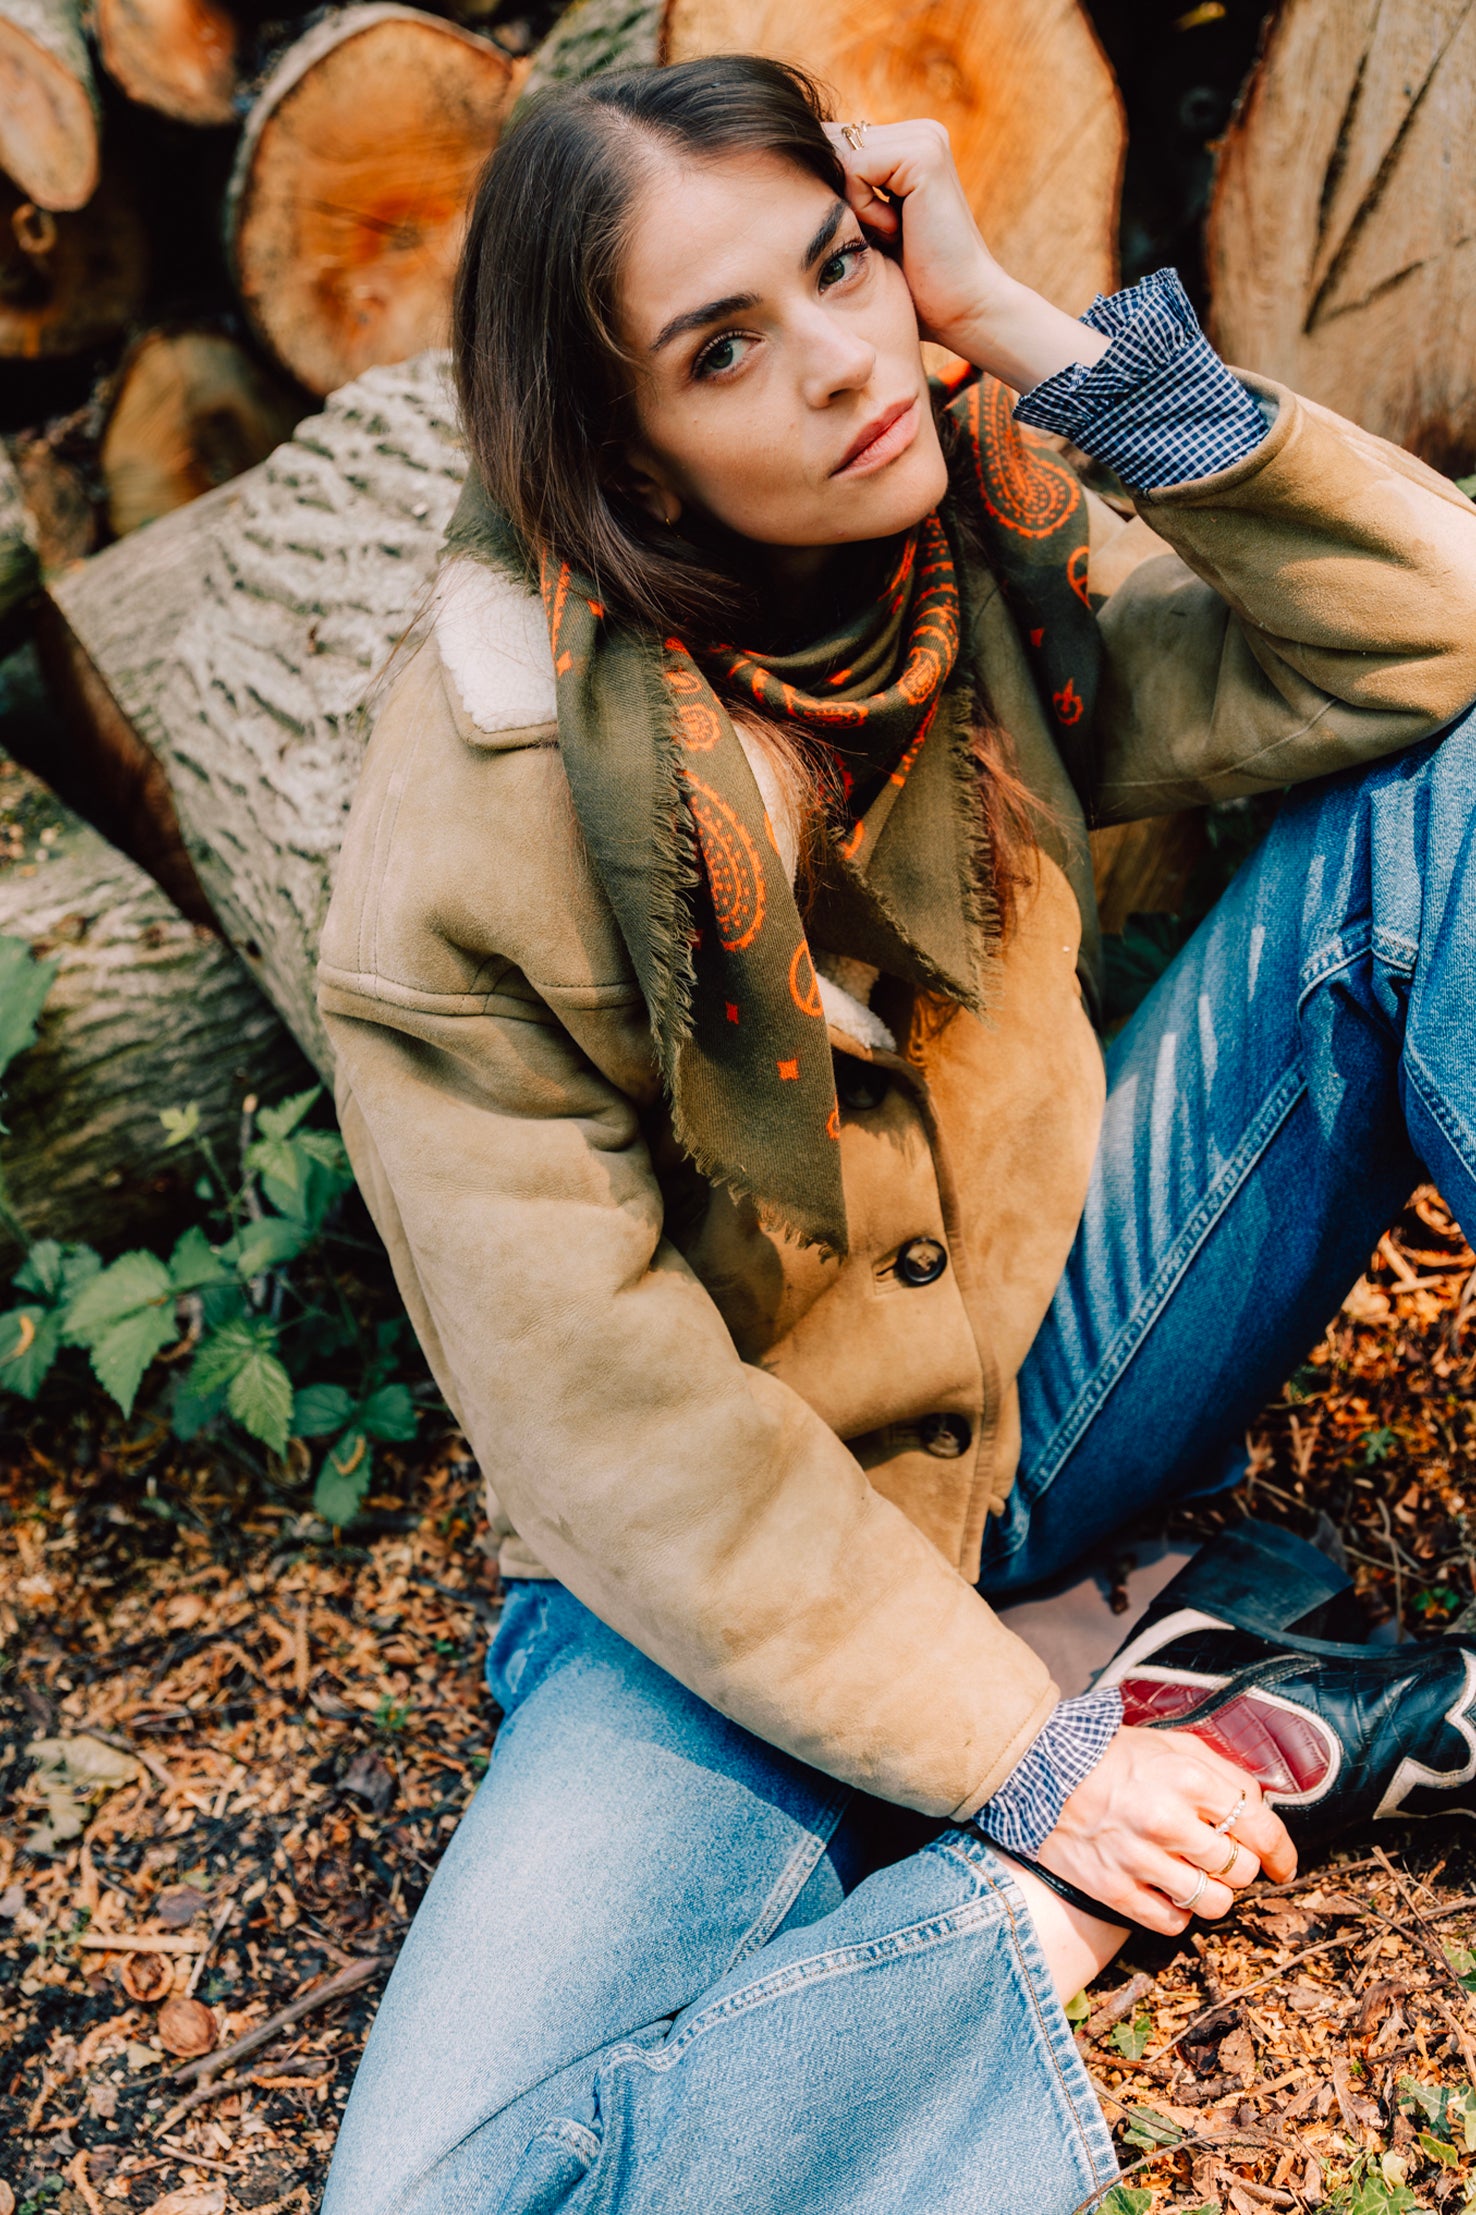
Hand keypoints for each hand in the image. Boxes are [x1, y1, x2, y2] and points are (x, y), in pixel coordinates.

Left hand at [824, 118, 1109, 392]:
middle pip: (828, 145)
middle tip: (877, 238)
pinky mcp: (923, 152)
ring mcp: (923, 137)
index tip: (861, 236)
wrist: (964, 312)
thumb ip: (840, 195)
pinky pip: (853, 168)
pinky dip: (863, 209)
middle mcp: (917, 133)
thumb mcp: (866, 233)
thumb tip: (785, 171)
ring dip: (850, 207)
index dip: (827, 195)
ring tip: (890, 236)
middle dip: (834, 199)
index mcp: (906, 147)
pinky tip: (896, 232)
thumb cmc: (915, 289)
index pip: (832, 147)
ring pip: (838, 155)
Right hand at [1036, 1727, 1296, 1934]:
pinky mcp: (1115, 1890)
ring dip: (1214, 1894)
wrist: (1040, 1772)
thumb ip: (1221, 1772)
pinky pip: (1173, 1924)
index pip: (1260, 1828)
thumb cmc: (1113, 1757)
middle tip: (1223, 1858)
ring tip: (1198, 1877)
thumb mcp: (1171, 1745)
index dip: (1281, 1852)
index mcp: (1187, 1779)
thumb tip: (1260, 1806)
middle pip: (1239, 1868)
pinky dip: (1179, 1913)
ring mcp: (1139, 1859)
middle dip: (1240, 1867)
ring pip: (1213, 1903)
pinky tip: (1167, 1891)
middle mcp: (1167, 1821)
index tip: (1283, 1864)